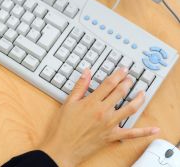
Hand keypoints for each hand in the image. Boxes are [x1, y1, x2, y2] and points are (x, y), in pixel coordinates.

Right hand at [39, 68, 159, 166]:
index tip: (123, 70)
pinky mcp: (112, 136)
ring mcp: (110, 124)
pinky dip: (144, 132)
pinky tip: (153, 129)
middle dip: (128, 83)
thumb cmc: (63, 127)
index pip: (109, 84)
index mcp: (92, 102)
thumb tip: (86, 72)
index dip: (118, 75)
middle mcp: (103, 111)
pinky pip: (131, 134)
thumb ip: (80, 86)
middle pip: (121, 93)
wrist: (62, 147)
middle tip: (131, 78)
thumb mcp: (69, 103)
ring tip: (142, 92)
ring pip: (130, 109)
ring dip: (138, 99)